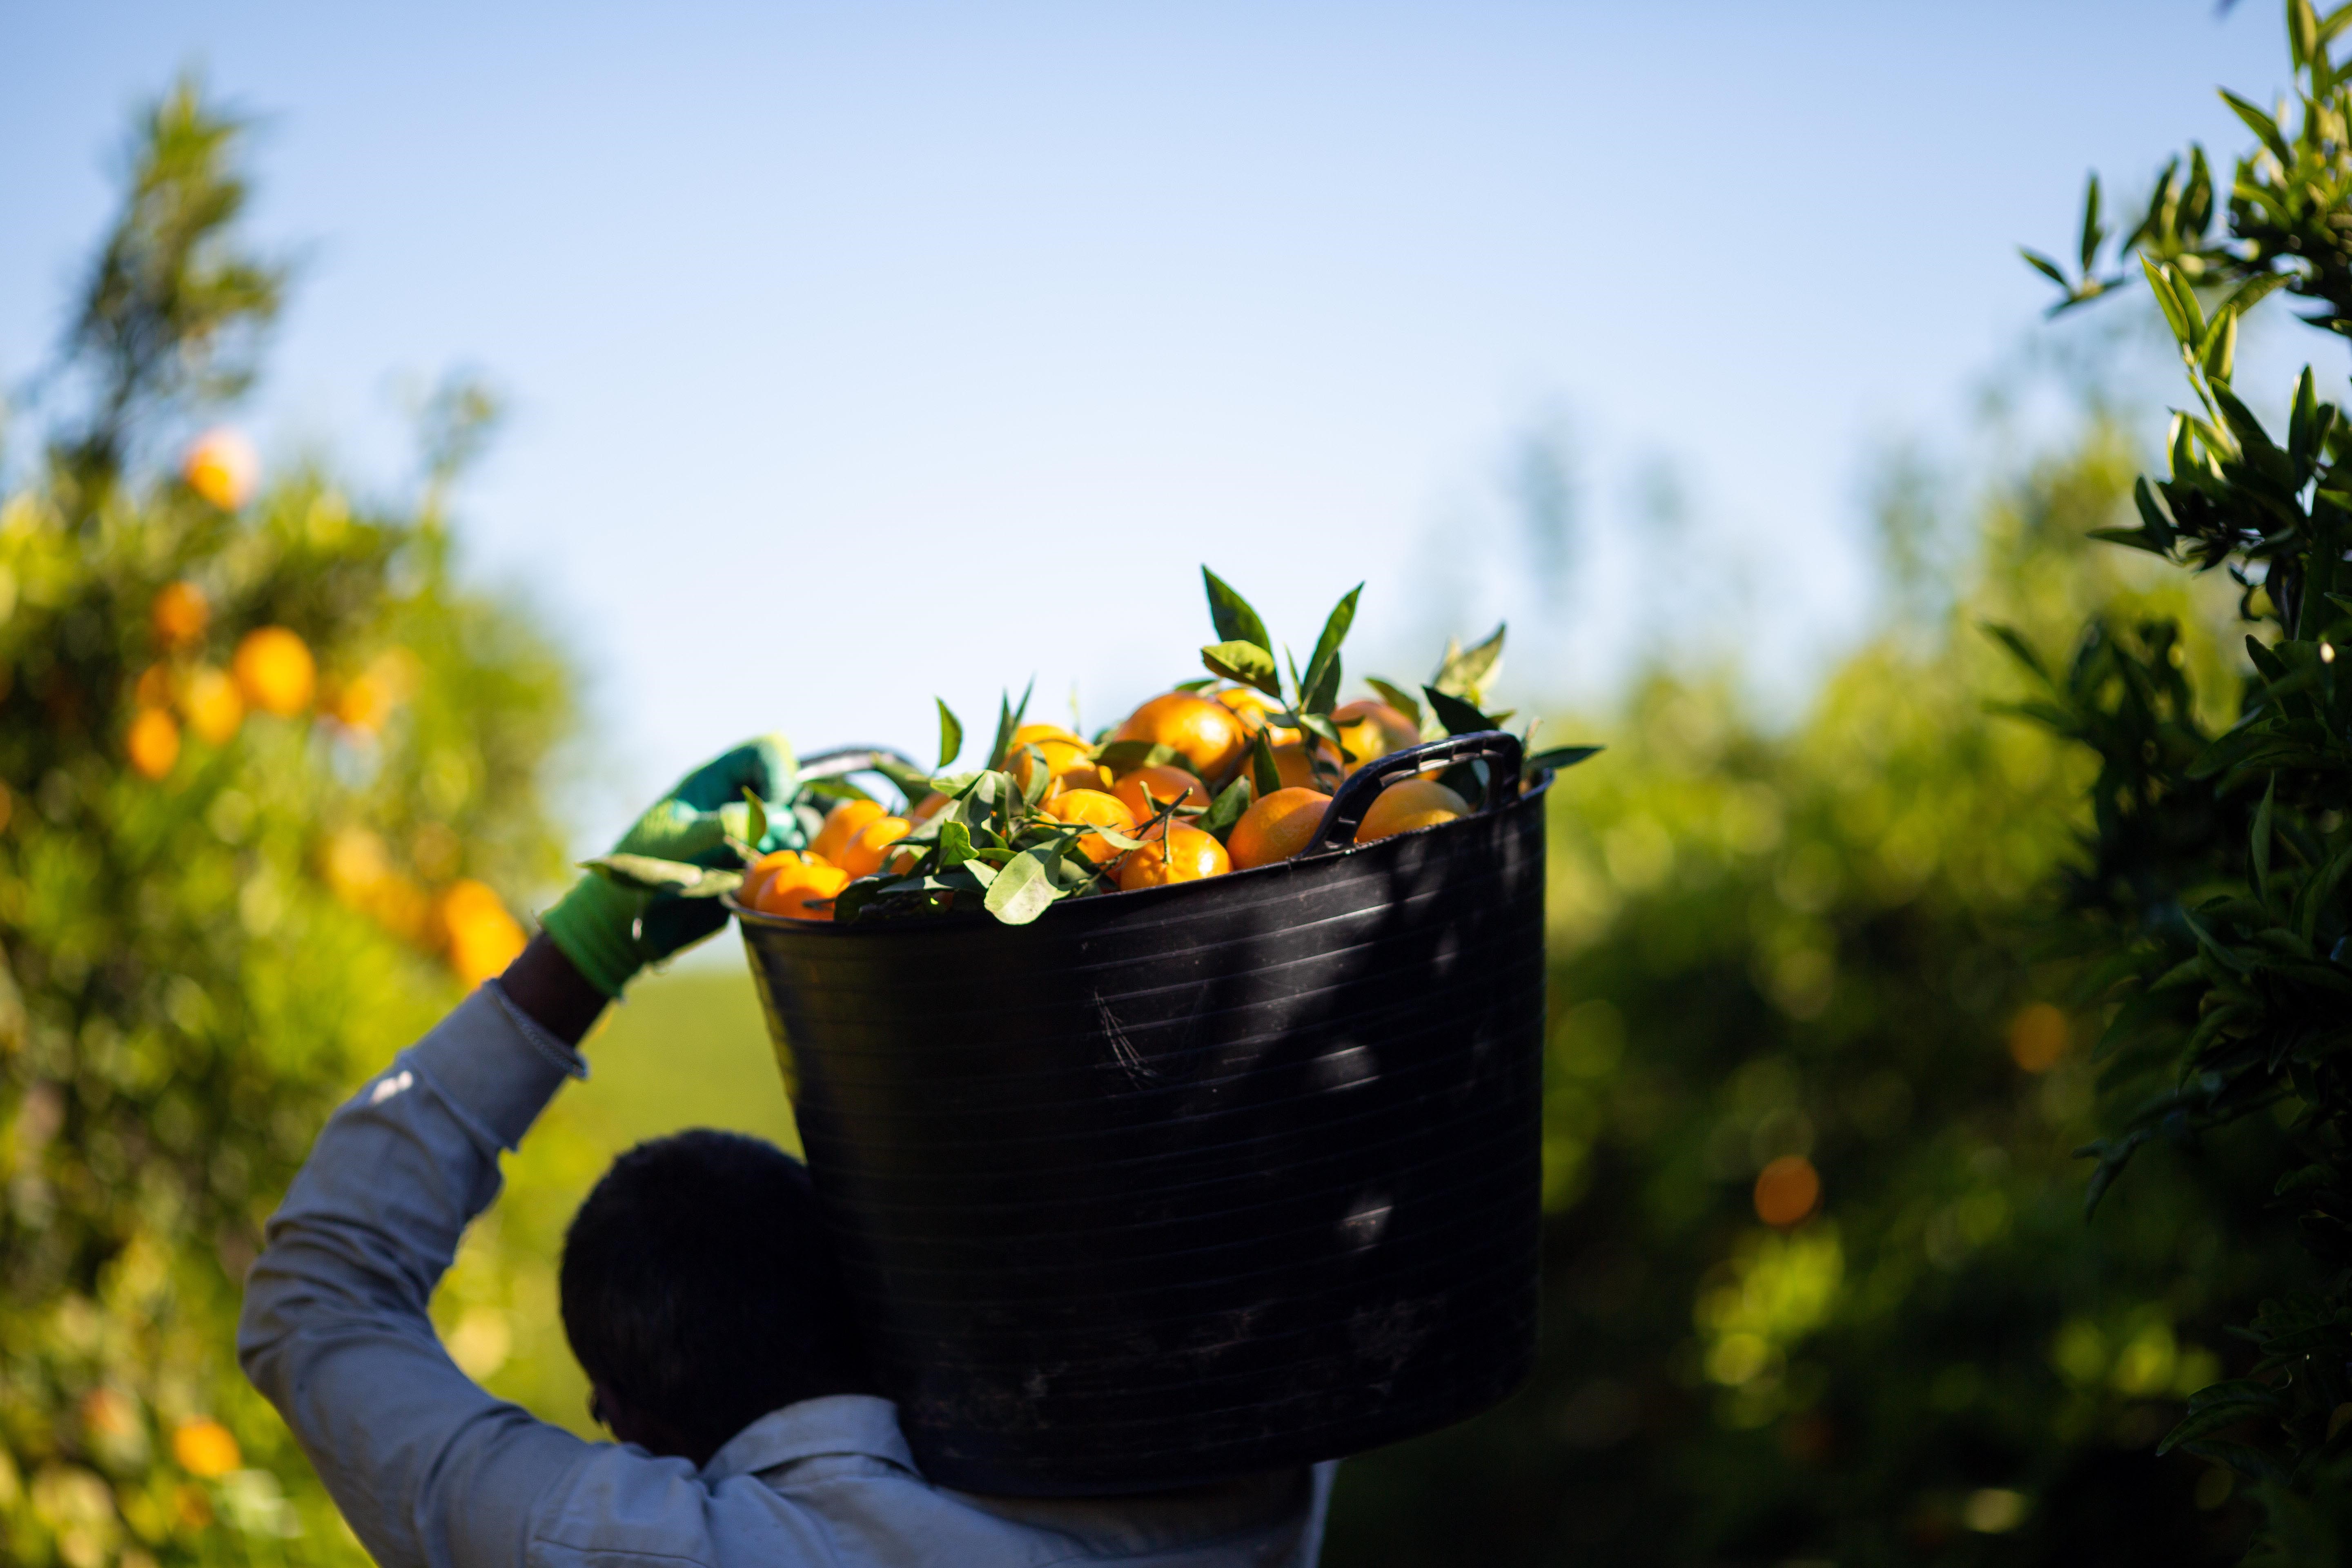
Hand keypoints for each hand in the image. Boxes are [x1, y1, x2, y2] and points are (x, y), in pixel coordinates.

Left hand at [538, 736, 799, 996]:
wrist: (629, 910)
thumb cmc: (645, 866)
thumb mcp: (682, 840)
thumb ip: (727, 823)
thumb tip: (782, 817)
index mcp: (714, 779)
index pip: (764, 751)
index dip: (778, 770)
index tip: (772, 805)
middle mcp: (735, 799)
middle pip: (786, 783)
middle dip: (788, 808)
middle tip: (771, 840)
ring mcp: (747, 830)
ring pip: (793, 820)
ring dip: (790, 839)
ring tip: (765, 860)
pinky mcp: (753, 861)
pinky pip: (787, 853)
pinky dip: (787, 862)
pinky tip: (767, 875)